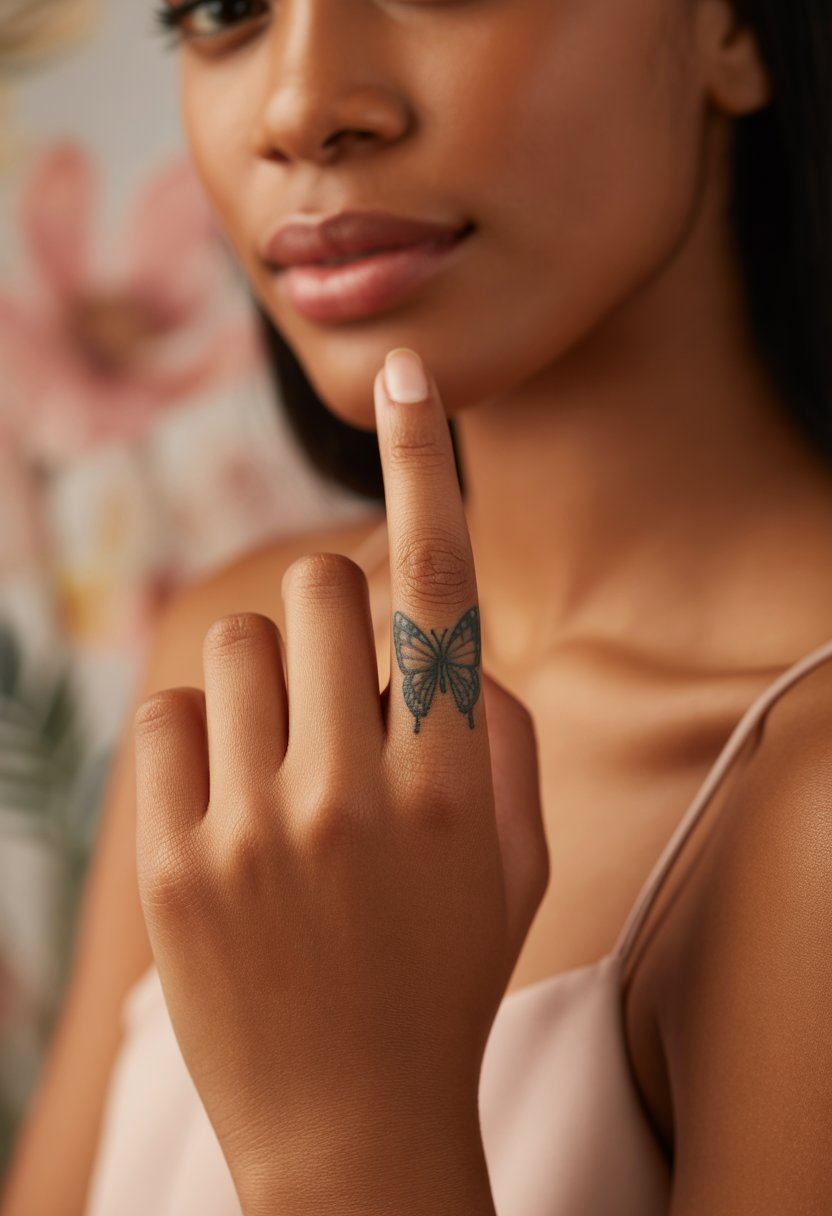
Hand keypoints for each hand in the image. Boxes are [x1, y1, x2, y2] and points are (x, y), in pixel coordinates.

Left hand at [133, 347, 549, 1212]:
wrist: (350, 1127)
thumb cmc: (444, 974)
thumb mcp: (514, 859)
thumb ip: (495, 727)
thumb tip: (439, 630)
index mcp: (452, 785)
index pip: (441, 591)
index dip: (427, 468)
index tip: (409, 377)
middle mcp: (352, 794)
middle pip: (315, 591)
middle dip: (331, 616)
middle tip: (342, 688)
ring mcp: (251, 834)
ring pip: (237, 644)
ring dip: (269, 677)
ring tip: (286, 760)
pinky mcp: (171, 866)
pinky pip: (171, 715)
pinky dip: (204, 733)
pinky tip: (227, 799)